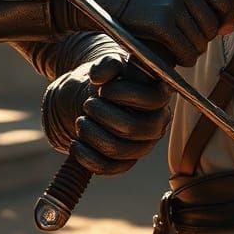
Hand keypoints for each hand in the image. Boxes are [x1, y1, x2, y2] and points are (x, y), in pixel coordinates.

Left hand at [41, 53, 172, 175]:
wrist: (98, 98)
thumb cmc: (110, 80)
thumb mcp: (109, 65)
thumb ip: (107, 64)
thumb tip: (98, 77)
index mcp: (159, 96)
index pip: (152, 99)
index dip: (125, 94)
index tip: (102, 89)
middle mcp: (155, 124)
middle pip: (134, 128)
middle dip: (104, 116)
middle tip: (88, 104)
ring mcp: (142, 146)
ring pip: (119, 150)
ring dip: (92, 135)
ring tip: (81, 121)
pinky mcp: (125, 162)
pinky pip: (109, 168)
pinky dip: (87, 158)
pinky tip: (75, 143)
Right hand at [56, 0, 233, 65]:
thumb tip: (223, 13)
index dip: (226, 19)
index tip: (222, 30)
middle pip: (212, 21)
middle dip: (206, 37)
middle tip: (195, 43)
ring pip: (200, 37)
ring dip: (195, 50)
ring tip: (186, 52)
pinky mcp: (159, 20)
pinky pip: (185, 48)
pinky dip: (185, 58)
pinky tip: (179, 59)